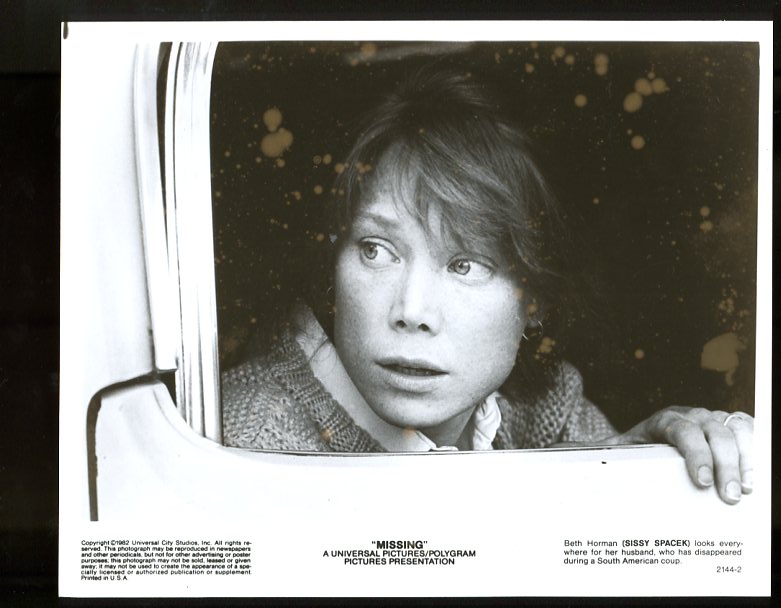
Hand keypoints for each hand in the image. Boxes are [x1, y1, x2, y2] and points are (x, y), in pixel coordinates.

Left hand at [605, 406, 752, 503]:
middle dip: (725, 465)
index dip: (696, 454)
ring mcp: (711, 419)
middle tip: (729, 497)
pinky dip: (755, 448)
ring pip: (735, 429)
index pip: (683, 431)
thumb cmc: (635, 449)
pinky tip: (756, 471)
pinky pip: (746, 429)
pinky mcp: (726, 427)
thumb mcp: (619, 451)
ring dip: (746, 458)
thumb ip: (601, 455)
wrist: (646, 438)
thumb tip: (571, 454)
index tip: (702, 481)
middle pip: (714, 432)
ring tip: (747, 489)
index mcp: (664, 420)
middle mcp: (691, 416)